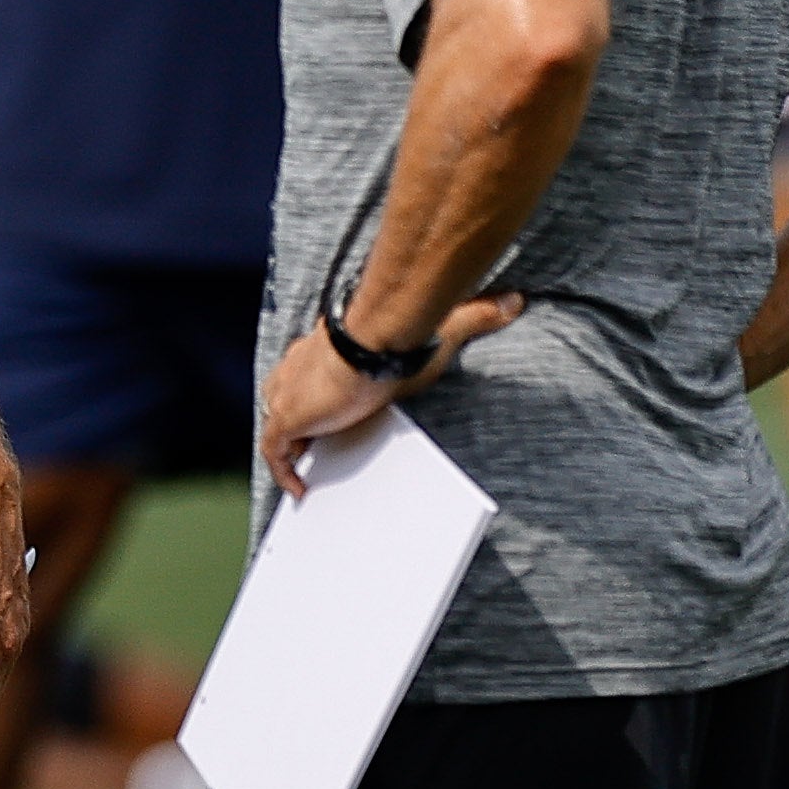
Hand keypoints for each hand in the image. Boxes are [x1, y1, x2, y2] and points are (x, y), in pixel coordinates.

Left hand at [257, 294, 522, 495]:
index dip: (314, 388)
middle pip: (283, 392)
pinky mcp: (287, 418)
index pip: (309, 365)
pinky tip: (299, 487)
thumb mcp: (438, 326)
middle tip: (315, 443)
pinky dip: (283, 469)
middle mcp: (299, 367)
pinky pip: (274, 451)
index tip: (328, 408)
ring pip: (276, 420)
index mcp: (326, 344)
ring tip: (309, 468)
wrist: (373, 342)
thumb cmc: (400, 335)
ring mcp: (289, 394)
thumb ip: (475, 313)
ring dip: (290, 443)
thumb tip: (514, 301)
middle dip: (296, 416)